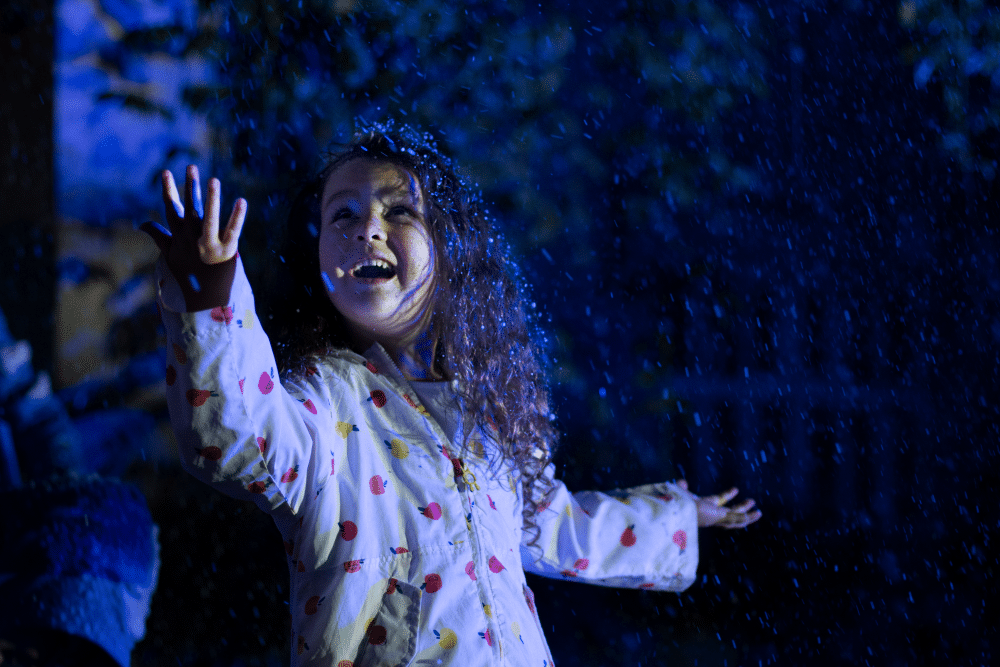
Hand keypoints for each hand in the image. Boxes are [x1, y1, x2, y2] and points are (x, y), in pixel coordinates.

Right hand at [140, 165, 246, 310]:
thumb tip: (142, 224)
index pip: (171, 210)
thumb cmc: (187, 275)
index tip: (165, 172)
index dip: (169, 191)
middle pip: (190, 210)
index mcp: (179, 237)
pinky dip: (236, 218)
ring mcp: (208, 246)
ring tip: (214, 180)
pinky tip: (241, 201)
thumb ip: (159, 236)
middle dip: (190, 189)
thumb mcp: (169, 255)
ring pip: (209, 220)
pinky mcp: (226, 253)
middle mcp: (192, 240)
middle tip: (192, 167)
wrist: (203, 302)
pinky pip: (232, 233)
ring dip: (211, 200)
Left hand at [677, 479, 761, 528]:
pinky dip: (747, 517)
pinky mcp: (721, 517)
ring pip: (736, 519)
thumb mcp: (680, 494)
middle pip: (730, 513)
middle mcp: (711, 515)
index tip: (735, 489)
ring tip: (759, 512)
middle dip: (741, 508)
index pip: (718, 502)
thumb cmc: (675, 504)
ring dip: (748, 515)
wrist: (675, 511)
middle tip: (752, 501)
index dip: (727, 496)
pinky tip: (756, 513)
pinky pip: (737, 518)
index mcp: (703, 508)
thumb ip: (681, 488)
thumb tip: (682, 482)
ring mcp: (717, 517)